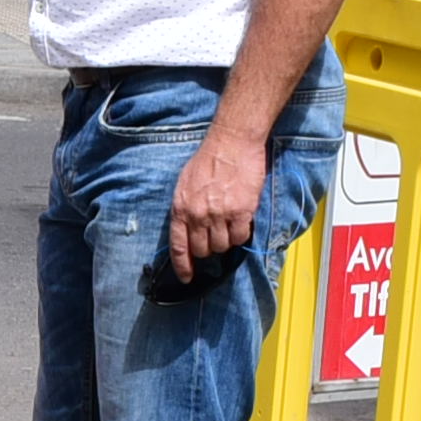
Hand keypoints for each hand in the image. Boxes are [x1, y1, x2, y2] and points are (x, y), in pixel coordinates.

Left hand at [162, 125, 268, 284]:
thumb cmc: (209, 160)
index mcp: (181, 208)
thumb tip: (189, 231)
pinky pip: (241, 237)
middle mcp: (198, 215)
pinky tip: (242, 220)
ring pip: (223, 246)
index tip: (187, 277)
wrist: (232, 142)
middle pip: (203, 250)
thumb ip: (186, 209)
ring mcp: (219, 215)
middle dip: (209, 248)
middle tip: (216, 234)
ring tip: (230, 222)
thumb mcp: (186, 184)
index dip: (183, 266)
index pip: (178, 247)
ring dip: (226, 239)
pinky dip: (242, 234)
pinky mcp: (241, 212)